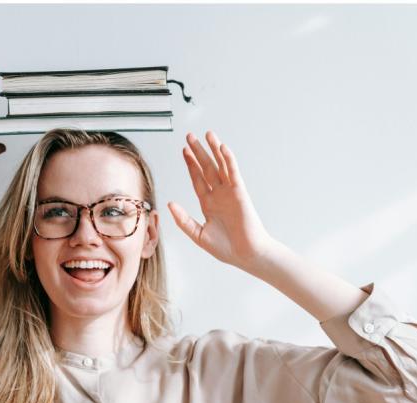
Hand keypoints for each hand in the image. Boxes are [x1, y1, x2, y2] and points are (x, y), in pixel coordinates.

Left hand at [167, 130, 275, 271]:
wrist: (246, 255)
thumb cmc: (226, 248)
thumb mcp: (198, 234)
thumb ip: (183, 220)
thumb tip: (170, 204)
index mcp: (208, 204)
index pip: (197, 179)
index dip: (190, 165)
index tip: (184, 151)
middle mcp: (218, 195)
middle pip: (206, 168)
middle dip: (198, 152)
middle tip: (189, 136)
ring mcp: (230, 192)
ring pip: (220, 166)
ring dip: (214, 150)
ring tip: (208, 134)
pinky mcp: (240, 193)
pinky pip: (233, 173)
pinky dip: (228, 160)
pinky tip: (223, 148)